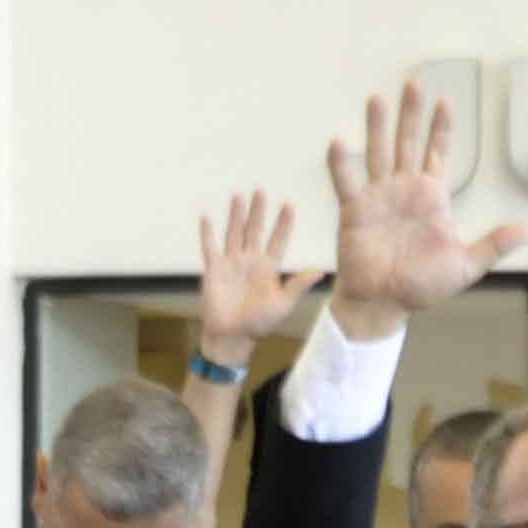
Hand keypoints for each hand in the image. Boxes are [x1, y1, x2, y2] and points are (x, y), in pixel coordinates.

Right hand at [194, 189, 325, 367]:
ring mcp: (231, 263)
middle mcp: (250, 260)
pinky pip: (210, 248)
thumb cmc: (259, 324)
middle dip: (258, 211)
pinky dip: (207, 234)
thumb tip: (321, 271)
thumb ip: (299, 285)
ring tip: (238, 196)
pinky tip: (206, 216)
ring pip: (234, 233)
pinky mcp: (214, 270)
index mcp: (268, 267)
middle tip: (261, 190)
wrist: (232, 337)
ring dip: (236, 215)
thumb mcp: (283, 304)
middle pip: (255, 229)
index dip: (283, 224)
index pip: (277, 240)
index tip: (288, 205)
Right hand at [324, 82, 527, 338]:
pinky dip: (341, 164)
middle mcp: (404, 190)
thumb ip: (493, 245)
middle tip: (414, 82)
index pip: (437, 152)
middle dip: (411, 113)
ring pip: (378, 152)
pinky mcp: (355, 212)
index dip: (441, 127)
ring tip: (377, 98)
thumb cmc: (421, 287)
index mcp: (431, 197)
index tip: (446, 101)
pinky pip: (347, 182)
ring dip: (377, 126)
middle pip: (407, 142)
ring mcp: (378, 198)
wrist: (384, 305)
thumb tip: (527, 230)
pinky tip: (339, 141)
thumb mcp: (465, 266)